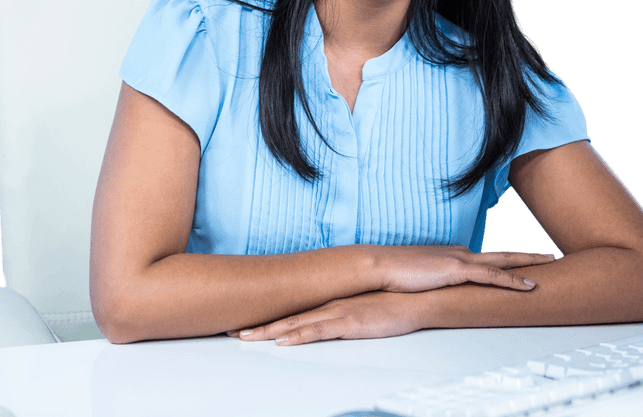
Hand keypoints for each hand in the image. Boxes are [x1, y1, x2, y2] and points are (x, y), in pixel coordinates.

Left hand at [229, 291, 425, 345]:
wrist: (411, 301)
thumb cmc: (386, 306)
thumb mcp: (356, 311)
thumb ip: (336, 316)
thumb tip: (318, 324)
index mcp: (326, 304)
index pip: (288, 312)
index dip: (264, 319)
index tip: (242, 324)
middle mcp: (326, 306)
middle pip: (284, 318)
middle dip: (257, 325)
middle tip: (231, 331)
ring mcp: (336, 313)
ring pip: (294, 324)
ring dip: (268, 331)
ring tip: (245, 336)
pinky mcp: (348, 323)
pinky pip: (318, 331)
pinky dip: (298, 336)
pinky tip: (283, 341)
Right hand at [370, 245, 554, 292]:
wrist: (381, 265)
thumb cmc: (394, 273)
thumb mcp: (419, 277)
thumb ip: (432, 283)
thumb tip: (436, 292)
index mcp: (452, 255)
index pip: (485, 259)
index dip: (505, 262)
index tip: (521, 263)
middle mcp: (460, 253)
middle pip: (501, 255)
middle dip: (526, 256)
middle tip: (548, 256)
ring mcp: (461, 260)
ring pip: (503, 261)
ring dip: (528, 263)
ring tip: (549, 265)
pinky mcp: (457, 270)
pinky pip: (492, 276)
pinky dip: (513, 280)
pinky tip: (529, 286)